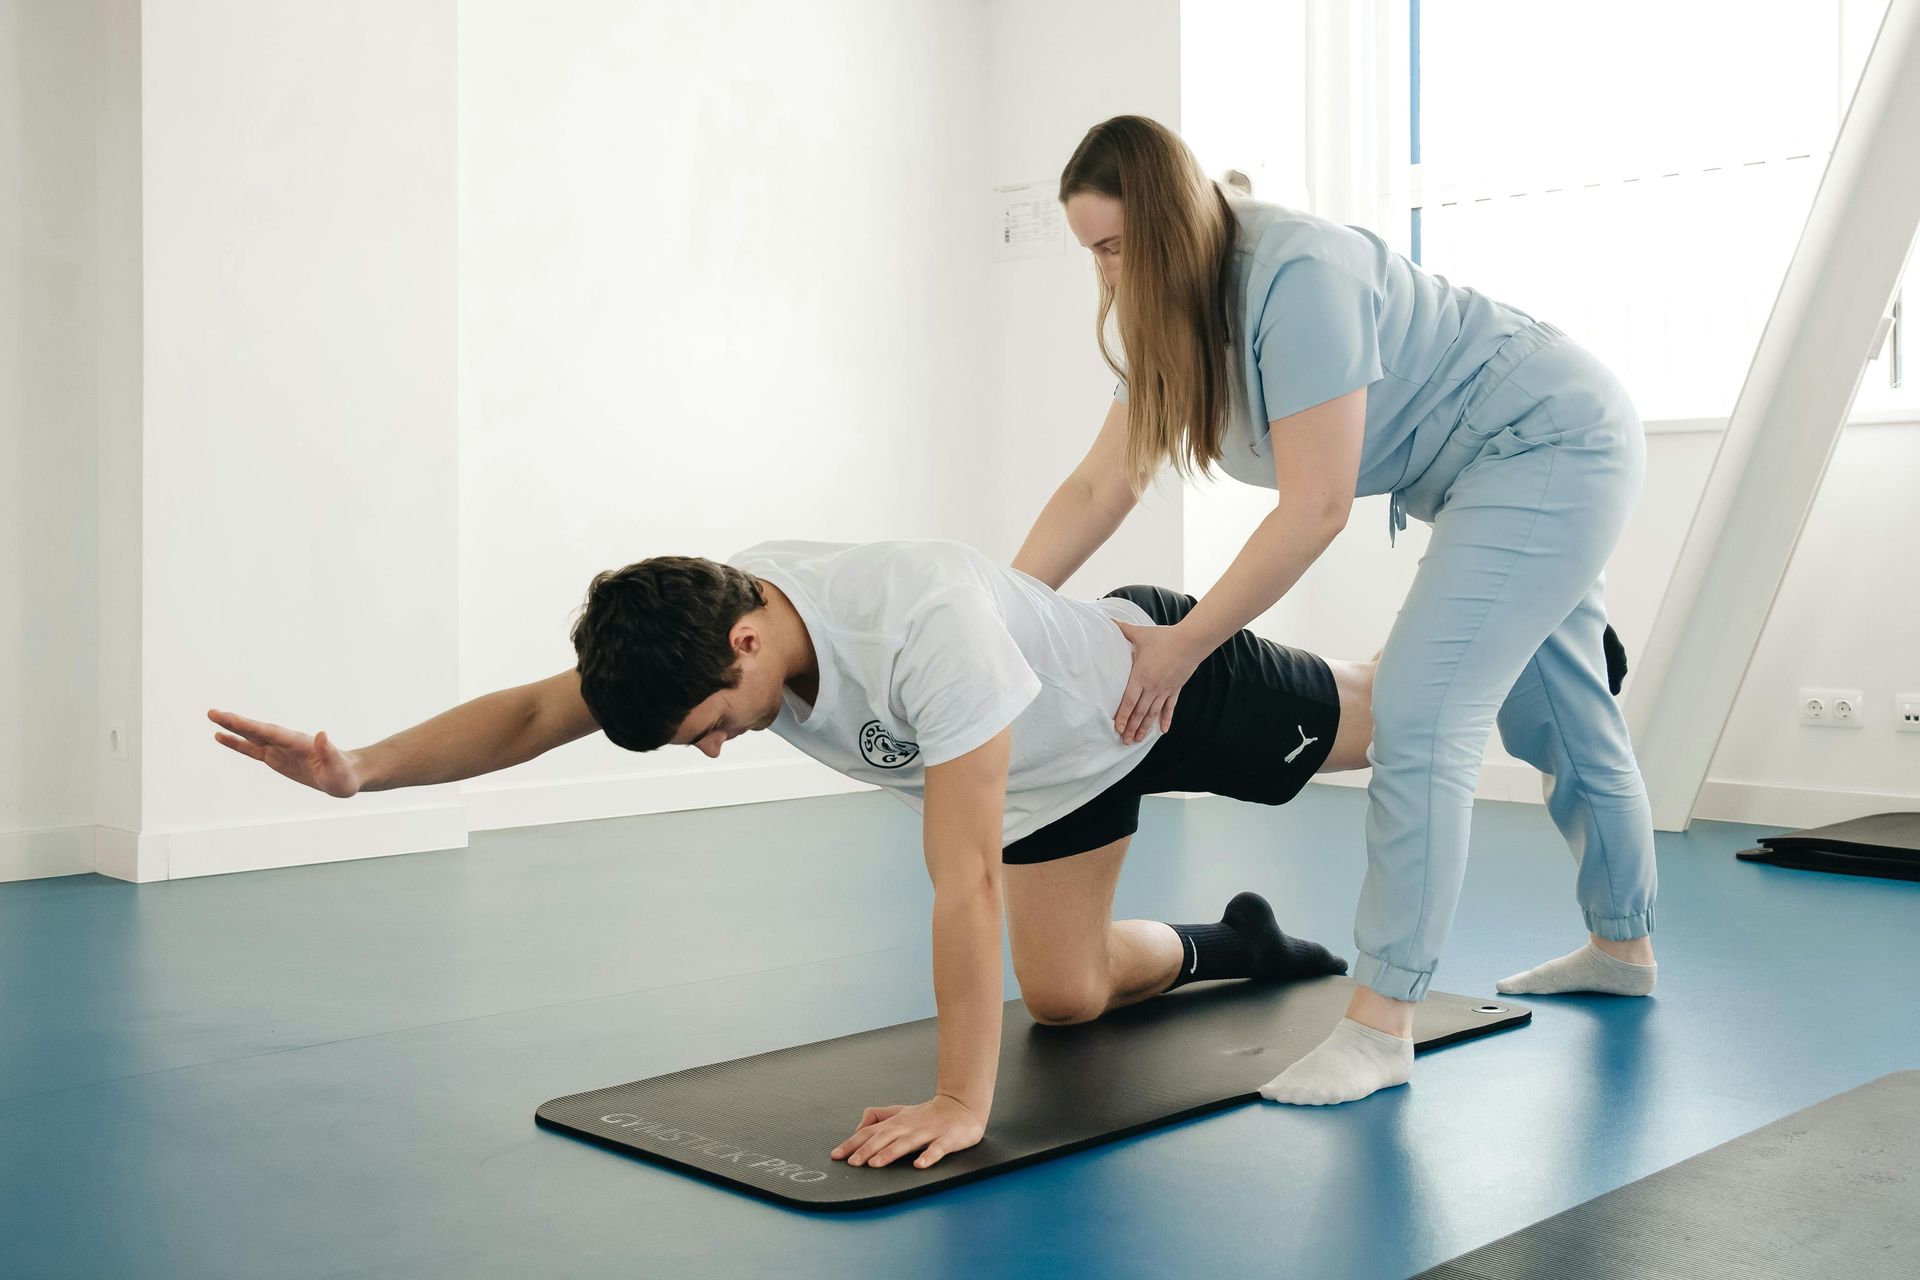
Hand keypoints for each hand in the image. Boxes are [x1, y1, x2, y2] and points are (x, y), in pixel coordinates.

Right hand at [208, 709, 361, 796]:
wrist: (346, 776)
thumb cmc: (344, 775)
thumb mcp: (338, 768)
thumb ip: (329, 752)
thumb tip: (322, 734)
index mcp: (299, 743)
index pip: (272, 733)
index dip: (252, 727)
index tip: (234, 719)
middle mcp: (287, 742)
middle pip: (258, 731)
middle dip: (237, 723)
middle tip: (213, 713)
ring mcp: (280, 749)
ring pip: (252, 737)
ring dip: (233, 728)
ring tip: (213, 718)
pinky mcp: (276, 758)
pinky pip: (252, 749)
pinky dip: (237, 743)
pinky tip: (222, 737)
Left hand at [830, 1094, 985, 1169]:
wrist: (962, 1106)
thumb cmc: (928, 1114)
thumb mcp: (901, 1112)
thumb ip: (879, 1117)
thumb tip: (858, 1127)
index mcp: (897, 1122)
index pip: (870, 1132)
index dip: (853, 1143)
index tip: (836, 1155)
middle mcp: (909, 1126)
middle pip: (885, 1137)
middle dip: (867, 1150)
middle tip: (853, 1163)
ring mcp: (928, 1132)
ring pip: (907, 1143)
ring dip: (891, 1153)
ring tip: (876, 1163)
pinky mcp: (948, 1139)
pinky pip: (937, 1149)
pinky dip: (928, 1156)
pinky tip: (919, 1165)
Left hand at [1113, 621, 1203, 744]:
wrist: (1189, 641)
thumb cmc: (1163, 638)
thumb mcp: (1140, 634)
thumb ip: (1123, 630)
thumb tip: (1108, 620)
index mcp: (1140, 676)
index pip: (1129, 701)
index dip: (1122, 716)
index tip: (1116, 728)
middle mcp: (1152, 687)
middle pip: (1139, 712)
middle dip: (1131, 728)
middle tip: (1124, 741)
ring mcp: (1165, 690)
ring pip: (1153, 713)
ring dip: (1145, 727)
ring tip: (1138, 740)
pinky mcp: (1175, 689)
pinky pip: (1170, 708)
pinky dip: (1166, 719)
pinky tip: (1163, 731)